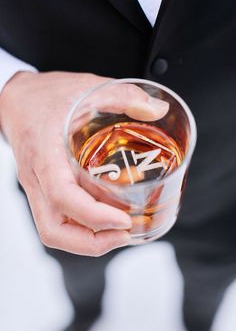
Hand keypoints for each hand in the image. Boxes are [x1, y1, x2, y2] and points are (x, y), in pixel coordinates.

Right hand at [0, 71, 167, 255]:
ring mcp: (37, 187)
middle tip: (126, 233)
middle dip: (92, 242)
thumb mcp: (86, 88)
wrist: (17, 101)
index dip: (94, 216)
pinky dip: (81, 229)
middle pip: (53, 229)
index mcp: (45, 152)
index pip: (62, 196)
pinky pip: (57, 221)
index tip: (124, 220)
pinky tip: (105, 220)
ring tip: (120, 233)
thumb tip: (159, 110)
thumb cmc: (46, 96)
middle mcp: (37, 177)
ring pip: (53, 231)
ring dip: (87, 241)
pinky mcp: (42, 190)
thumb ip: (123, 95)